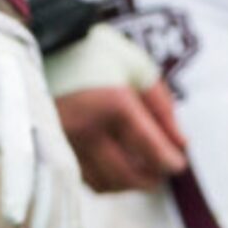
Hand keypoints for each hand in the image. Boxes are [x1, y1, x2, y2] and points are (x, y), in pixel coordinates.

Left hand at [0, 6, 81, 227]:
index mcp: (8, 101)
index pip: (16, 151)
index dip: (16, 186)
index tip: (10, 221)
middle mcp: (35, 114)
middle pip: (48, 166)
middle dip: (48, 207)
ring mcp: (49, 123)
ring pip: (64, 172)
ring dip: (65, 210)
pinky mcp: (53, 132)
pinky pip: (68, 170)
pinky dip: (72, 201)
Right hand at [44, 23, 187, 191]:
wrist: (46, 43)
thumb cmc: (97, 51)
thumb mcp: (138, 68)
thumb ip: (163, 107)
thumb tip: (180, 144)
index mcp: (115, 105)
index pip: (152, 152)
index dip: (171, 163)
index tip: (178, 163)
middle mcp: (88, 129)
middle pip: (128, 176)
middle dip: (150, 179)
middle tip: (161, 171)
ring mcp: (67, 141)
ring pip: (103, 183)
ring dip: (126, 183)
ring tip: (138, 169)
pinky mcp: (52, 147)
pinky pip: (83, 177)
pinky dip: (103, 178)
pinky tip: (112, 164)